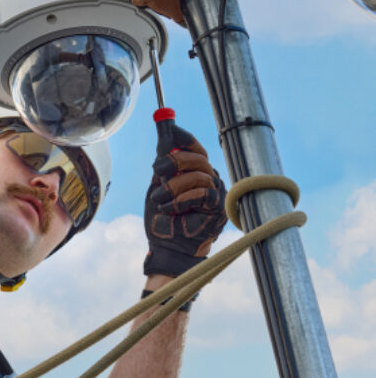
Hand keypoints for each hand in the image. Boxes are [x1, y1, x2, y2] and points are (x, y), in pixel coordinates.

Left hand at [144, 124, 226, 277]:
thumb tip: (164, 139)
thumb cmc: (162, 220)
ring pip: (200, 174)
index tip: (171, 130)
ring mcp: (216, 193)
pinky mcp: (218, 207)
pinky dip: (182, 198)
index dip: (185, 138)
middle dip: (176, 160)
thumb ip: (163, 167)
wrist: (166, 247)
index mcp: (195, 173)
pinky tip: (170, 208)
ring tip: (160, 199)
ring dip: (174, 186)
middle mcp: (209, 180)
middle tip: (158, 169)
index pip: (195, 149)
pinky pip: (203, 192)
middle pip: (199, 157)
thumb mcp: (158, 187)